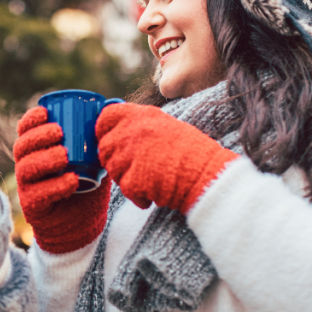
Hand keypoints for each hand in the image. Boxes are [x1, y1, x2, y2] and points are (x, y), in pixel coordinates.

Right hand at [12, 106, 111, 253]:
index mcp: (36, 150)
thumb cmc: (87, 184)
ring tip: (65, 155)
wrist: (83, 223)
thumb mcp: (93, 158)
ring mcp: (27, 187)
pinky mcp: (33, 207)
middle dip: (38, 136)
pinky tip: (71, 180)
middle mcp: (27, 166)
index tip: (46, 112)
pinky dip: (55, 186)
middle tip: (59, 132)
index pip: (24, 130)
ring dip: (45, 159)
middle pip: (22, 146)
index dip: (31, 119)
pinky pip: (39, 194)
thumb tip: (113, 105)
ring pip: (27, 168)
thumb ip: (98, 136)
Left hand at [95, 103, 238, 214]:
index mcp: (140, 115)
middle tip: (134, 169)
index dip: (103, 130)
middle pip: (105, 147)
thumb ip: (140, 126)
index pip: (105, 117)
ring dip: (126, 179)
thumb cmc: (192, 152)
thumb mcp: (165, 126)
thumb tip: (118, 132)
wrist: (208, 174)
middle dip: (115, 161)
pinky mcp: (133, 178)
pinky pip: (125, 189)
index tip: (109, 139)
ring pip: (112, 170)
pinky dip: (138, 196)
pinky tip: (154, 194)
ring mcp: (130, 154)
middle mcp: (132, 131)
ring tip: (149, 180)